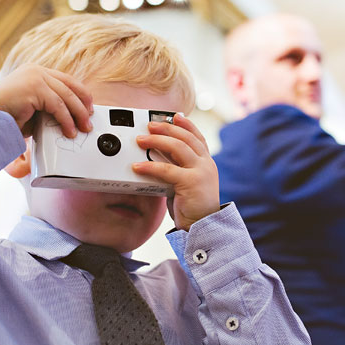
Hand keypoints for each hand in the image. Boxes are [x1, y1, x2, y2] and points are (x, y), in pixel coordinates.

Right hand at [0, 63, 92, 137]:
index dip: (80, 93)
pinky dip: (66, 120)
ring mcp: (36, 76)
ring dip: (78, 114)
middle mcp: (36, 71)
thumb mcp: (32, 108)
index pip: (65, 80)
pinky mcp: (35, 87)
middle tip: (89, 119)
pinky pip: (58, 106)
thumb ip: (49, 107)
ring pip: (67, 96)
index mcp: (35, 72)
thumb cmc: (5, 116)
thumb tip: (70, 117)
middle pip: (70, 85)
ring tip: (83, 128)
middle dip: (83, 104)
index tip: (88, 106)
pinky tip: (69, 130)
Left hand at [132, 114, 219, 230]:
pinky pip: (167, 169)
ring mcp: (201, 172)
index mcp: (206, 163)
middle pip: (186, 138)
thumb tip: (158, 156)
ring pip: (178, 147)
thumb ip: (177, 169)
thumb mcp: (186, 183)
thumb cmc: (192, 208)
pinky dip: (150, 166)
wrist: (204, 227)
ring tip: (140, 140)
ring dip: (157, 141)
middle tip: (150, 125)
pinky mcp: (191, 182)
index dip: (187, 125)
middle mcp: (206, 164)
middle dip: (167, 129)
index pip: (198, 138)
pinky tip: (138, 166)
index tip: (175, 116)